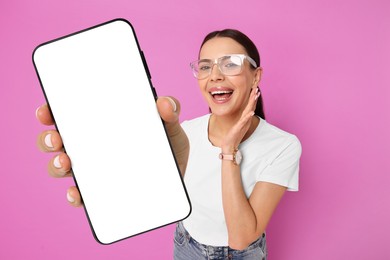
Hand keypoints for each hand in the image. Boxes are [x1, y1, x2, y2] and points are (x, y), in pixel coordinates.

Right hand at [36, 97, 188, 206]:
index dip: (53, 112)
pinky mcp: (102, 193)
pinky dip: (75, 195)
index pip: (71, 115)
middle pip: (59, 141)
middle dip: (48, 139)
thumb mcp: (170, 127)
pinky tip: (78, 193)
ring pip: (63, 167)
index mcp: (103, 125)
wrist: (178, 179)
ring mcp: (95, 170)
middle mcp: (92, 147)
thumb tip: (163, 103)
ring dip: (56, 165)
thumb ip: (170, 111)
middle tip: (56, 138)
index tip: (47, 111)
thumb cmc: (168, 147)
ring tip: (66, 163)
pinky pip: (81, 196)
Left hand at [221, 87, 259, 152]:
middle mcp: (246, 120)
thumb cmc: (233, 135)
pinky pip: (245, 121)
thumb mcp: (238, 124)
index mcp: (245, 118)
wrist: (230, 145)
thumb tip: (243, 113)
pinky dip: (248, 116)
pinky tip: (251, 112)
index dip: (252, 98)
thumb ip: (242, 118)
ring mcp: (243, 123)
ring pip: (249, 111)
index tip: (254, 89)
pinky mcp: (240, 127)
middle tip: (257, 88)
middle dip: (253, 97)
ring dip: (252, 103)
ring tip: (255, 96)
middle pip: (251, 106)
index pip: (250, 106)